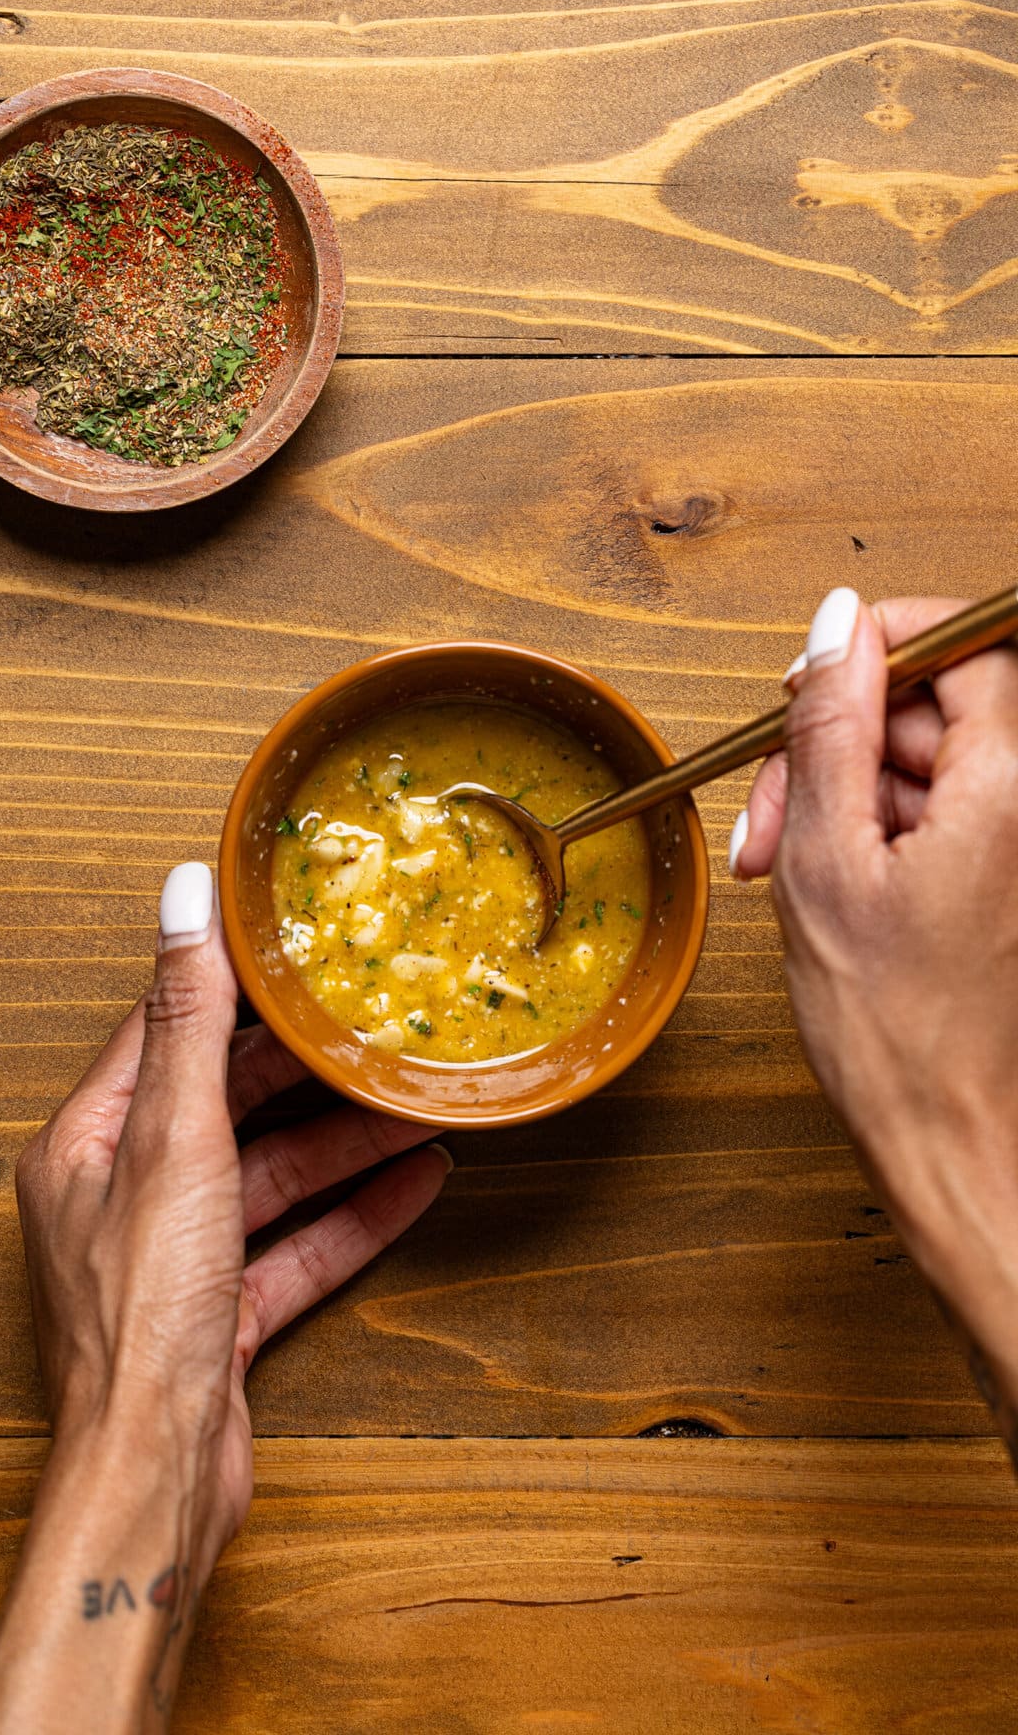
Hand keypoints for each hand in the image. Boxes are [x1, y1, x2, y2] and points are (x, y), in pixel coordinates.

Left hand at [0, 862, 450, 1733]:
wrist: (155, 1475)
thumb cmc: (143, 1315)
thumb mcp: (176, 1141)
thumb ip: (189, 1022)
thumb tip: (184, 897)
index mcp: (90, 1142)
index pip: (164, 1032)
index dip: (232, 988)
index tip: (296, 948)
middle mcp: (124, 1194)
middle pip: (228, 1106)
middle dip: (310, 1074)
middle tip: (380, 1029)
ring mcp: (173, 1258)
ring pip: (271, 1178)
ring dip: (347, 1146)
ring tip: (420, 1109)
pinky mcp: (217, 1315)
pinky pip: (294, 1247)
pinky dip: (352, 1218)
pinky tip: (417, 1187)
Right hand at [730, 589, 1017, 1450]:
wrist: (943, 1136)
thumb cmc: (893, 1031)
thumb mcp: (826, 858)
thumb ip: (830, 730)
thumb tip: (835, 628)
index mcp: (1006, 787)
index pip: (968, 647)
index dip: (885, 643)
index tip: (816, 672)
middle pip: (928, 710)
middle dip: (833, 741)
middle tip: (769, 805)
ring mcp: (1008, 843)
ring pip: (915, 764)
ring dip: (833, 795)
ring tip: (777, 860)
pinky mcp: (990, 877)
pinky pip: (923, 814)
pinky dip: (859, 834)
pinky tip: (811, 880)